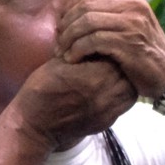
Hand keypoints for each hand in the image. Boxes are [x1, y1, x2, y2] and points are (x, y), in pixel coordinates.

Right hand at [9, 55, 135, 148]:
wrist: (34, 125)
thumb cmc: (40, 90)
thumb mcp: (57, 63)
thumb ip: (80, 51)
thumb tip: (92, 38)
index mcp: (93, 75)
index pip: (114, 54)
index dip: (108, 49)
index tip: (100, 48)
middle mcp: (106, 93)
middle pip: (126, 72)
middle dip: (119, 64)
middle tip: (108, 61)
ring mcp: (108, 110)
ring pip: (131, 89)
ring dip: (124, 80)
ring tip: (112, 76)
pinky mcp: (107, 122)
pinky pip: (123, 105)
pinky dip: (120, 95)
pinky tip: (109, 91)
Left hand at [55, 0, 164, 96]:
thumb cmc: (140, 48)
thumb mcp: (125, 20)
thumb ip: (105, 2)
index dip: (68, 8)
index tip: (61, 26)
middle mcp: (133, 4)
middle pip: (84, 5)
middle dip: (66, 24)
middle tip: (58, 41)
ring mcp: (133, 22)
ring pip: (86, 22)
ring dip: (68, 38)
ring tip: (62, 52)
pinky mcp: (129, 43)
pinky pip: (93, 40)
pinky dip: (77, 50)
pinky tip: (72, 59)